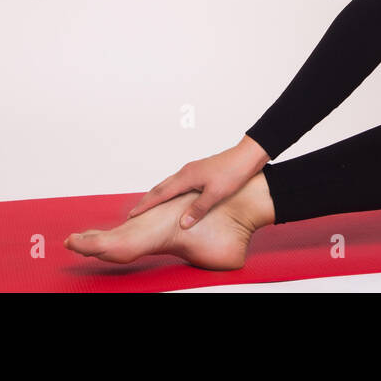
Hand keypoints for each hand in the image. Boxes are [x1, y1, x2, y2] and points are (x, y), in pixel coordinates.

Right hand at [128, 135, 269, 229]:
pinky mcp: (200, 171)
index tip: (132, 216)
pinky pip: (178, 182)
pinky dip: (170, 191)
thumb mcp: (216, 194)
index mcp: (187, 177)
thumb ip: (198, 209)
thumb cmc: (234, 173)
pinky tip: (174, 197)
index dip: (146, 206)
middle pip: (161, 188)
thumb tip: (182, 224)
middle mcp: (186, 172)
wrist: (248, 156)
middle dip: (147, 201)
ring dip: (158, 195)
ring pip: (170, 184)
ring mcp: (193, 170)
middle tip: (134, 213)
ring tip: (149, 206)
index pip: (161, 194)